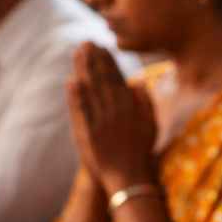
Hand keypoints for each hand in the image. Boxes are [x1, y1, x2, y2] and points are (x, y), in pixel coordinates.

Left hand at [66, 42, 156, 194]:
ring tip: (77, 54)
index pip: (117, 78)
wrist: (129, 177)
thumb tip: (137, 81)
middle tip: (86, 43)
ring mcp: (101, 122)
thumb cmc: (142, 151)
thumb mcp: (151, 124)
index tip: (101, 47)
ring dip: (83, 70)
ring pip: (91, 91)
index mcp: (130, 107)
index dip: (108, 61)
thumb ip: (145, 102)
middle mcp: (116, 110)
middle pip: (102, 79)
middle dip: (93, 60)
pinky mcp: (89, 134)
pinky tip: (71, 82)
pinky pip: (82, 112)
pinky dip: (76, 97)